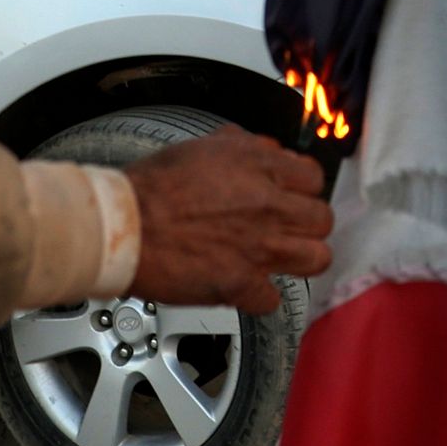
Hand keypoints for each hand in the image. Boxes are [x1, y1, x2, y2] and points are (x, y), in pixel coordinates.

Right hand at [124, 130, 332, 313]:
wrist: (124, 226)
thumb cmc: (152, 188)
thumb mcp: (202, 147)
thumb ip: (244, 147)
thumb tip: (267, 150)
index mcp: (260, 167)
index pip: (314, 178)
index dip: (304, 189)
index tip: (294, 197)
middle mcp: (267, 206)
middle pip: (322, 219)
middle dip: (307, 225)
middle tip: (289, 229)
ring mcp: (259, 247)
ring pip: (316, 258)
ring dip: (299, 259)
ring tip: (280, 259)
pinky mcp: (241, 284)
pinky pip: (273, 298)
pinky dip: (259, 296)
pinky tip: (245, 286)